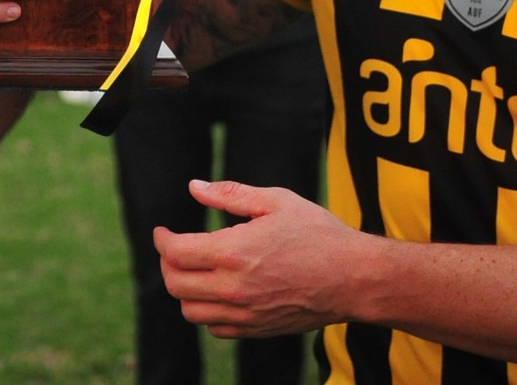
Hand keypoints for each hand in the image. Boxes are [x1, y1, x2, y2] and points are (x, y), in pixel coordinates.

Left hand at [154, 179, 364, 337]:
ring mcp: (245, 314)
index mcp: (234, 252)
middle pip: (175, 284)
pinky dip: (207, 311)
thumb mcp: (276, 201)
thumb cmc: (319, 234)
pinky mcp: (257, 330)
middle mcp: (234, 288)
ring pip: (191, 311)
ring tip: (196, 270)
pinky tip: (219, 292)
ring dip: (184, 290)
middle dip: (167, 263)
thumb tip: (195, 187)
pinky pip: (215, 328)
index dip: (162, 240)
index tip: (163, 232)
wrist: (354, 278)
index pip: (175, 252)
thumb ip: (230, 194)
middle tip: (175, 249)